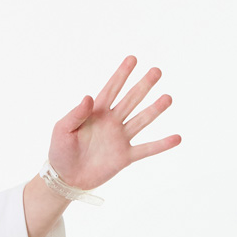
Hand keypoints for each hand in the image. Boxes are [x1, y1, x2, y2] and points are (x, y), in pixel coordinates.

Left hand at [49, 57, 179, 190]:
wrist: (65, 178)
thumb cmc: (60, 151)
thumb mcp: (62, 129)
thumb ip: (75, 114)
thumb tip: (88, 97)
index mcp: (96, 113)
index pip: (111, 89)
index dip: (121, 74)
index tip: (132, 58)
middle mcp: (112, 122)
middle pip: (131, 100)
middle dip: (143, 85)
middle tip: (157, 71)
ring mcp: (120, 138)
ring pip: (141, 120)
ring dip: (154, 110)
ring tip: (168, 98)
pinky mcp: (125, 156)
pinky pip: (146, 149)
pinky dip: (161, 144)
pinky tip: (177, 138)